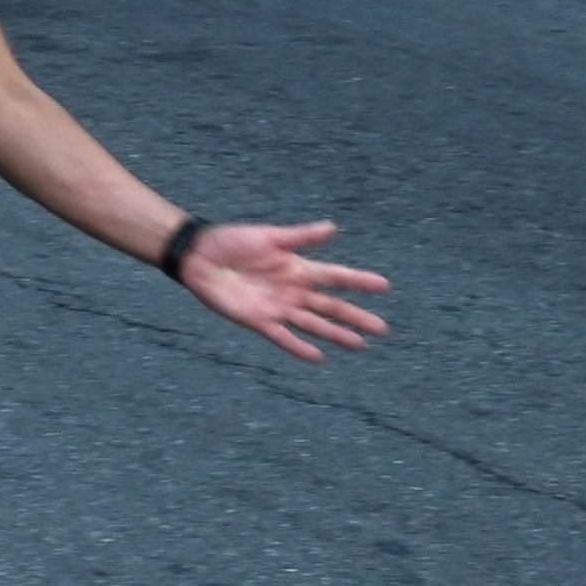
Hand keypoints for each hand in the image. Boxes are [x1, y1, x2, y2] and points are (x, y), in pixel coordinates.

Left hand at [174, 219, 392, 361]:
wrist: (200, 257)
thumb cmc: (233, 241)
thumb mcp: (269, 236)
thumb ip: (301, 236)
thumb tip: (333, 228)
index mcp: (299, 268)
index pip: (336, 277)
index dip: (359, 281)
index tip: (384, 286)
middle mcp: (294, 291)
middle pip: (332, 306)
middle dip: (356, 317)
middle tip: (382, 329)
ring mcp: (279, 308)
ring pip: (315, 324)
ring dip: (337, 335)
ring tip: (360, 346)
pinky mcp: (260, 321)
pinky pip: (285, 337)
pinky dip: (301, 348)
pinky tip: (319, 356)